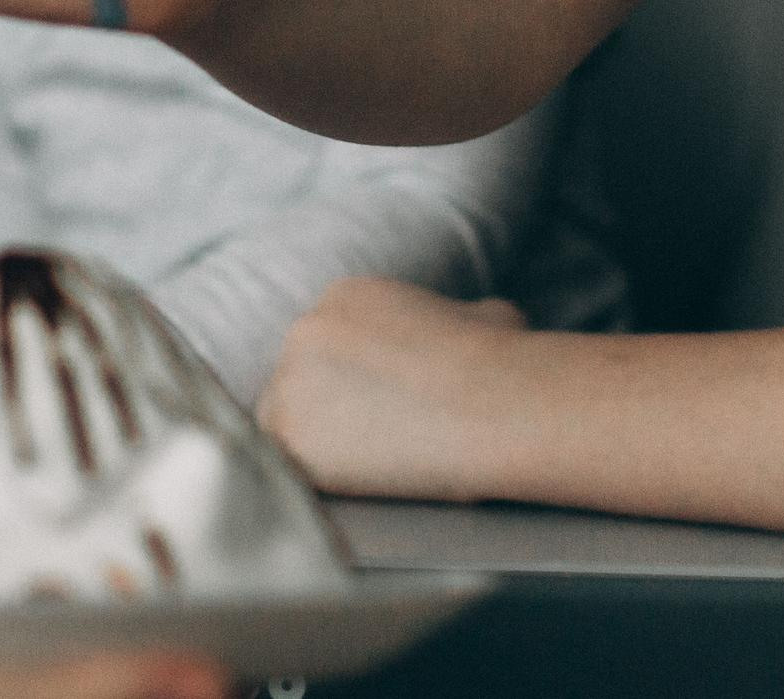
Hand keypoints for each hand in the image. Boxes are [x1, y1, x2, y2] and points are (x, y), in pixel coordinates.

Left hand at [259, 278, 528, 501]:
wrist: (493, 402)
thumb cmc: (501, 361)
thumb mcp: (481, 313)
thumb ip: (450, 320)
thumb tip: (466, 329)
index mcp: (346, 295)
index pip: (326, 346)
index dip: (350, 384)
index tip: (376, 410)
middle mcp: (307, 327)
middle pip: (298, 379)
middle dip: (326, 411)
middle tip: (368, 446)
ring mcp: (289, 378)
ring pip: (285, 421)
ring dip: (317, 447)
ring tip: (365, 473)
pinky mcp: (284, 430)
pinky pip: (282, 462)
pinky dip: (312, 479)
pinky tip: (351, 489)